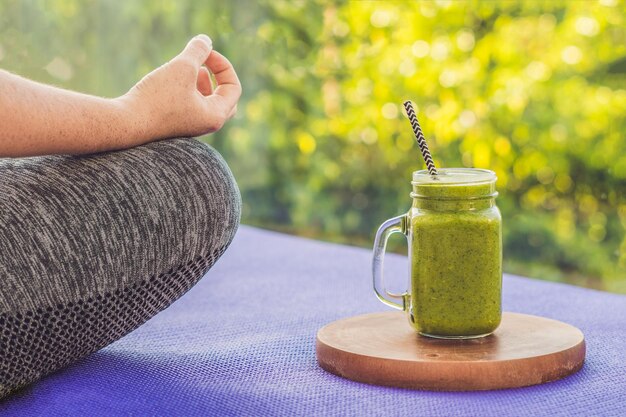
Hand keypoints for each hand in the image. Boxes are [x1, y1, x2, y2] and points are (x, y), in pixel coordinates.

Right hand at [121, 34, 241, 140]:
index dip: (223, 65)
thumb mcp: (181, 68)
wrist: (126, 123)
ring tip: (190, 68)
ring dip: (203, 81)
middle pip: (225, 98)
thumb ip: (198, 51)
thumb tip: (206, 40)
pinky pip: (192, 104)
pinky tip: (174, 79)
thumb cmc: (156, 98)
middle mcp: (206, 124)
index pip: (233, 88)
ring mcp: (191, 125)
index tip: (205, 54)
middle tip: (203, 64)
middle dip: (218, 76)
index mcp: (215, 116)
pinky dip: (190, 89)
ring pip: (208, 100)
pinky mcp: (176, 123)